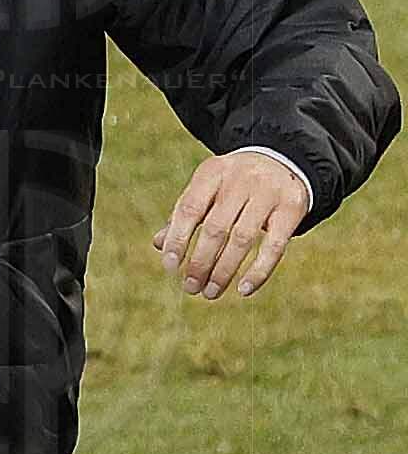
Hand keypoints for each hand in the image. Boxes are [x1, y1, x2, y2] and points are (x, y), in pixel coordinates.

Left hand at [152, 150, 310, 299]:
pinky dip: (258, 271)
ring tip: (210, 293)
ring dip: (224, 271)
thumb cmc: (234, 183)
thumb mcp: (208, 188)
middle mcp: (240, 180)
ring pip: (242, 239)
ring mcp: (268, 193)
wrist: (284, 161)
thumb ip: (186, 213)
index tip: (170, 266)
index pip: (189, 209)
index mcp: (212, 172)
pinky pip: (275, 246)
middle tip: (190, 287)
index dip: (177, 239)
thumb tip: (160, 244)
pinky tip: (243, 289)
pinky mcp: (293, 208)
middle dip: (200, 262)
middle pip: (215, 228)